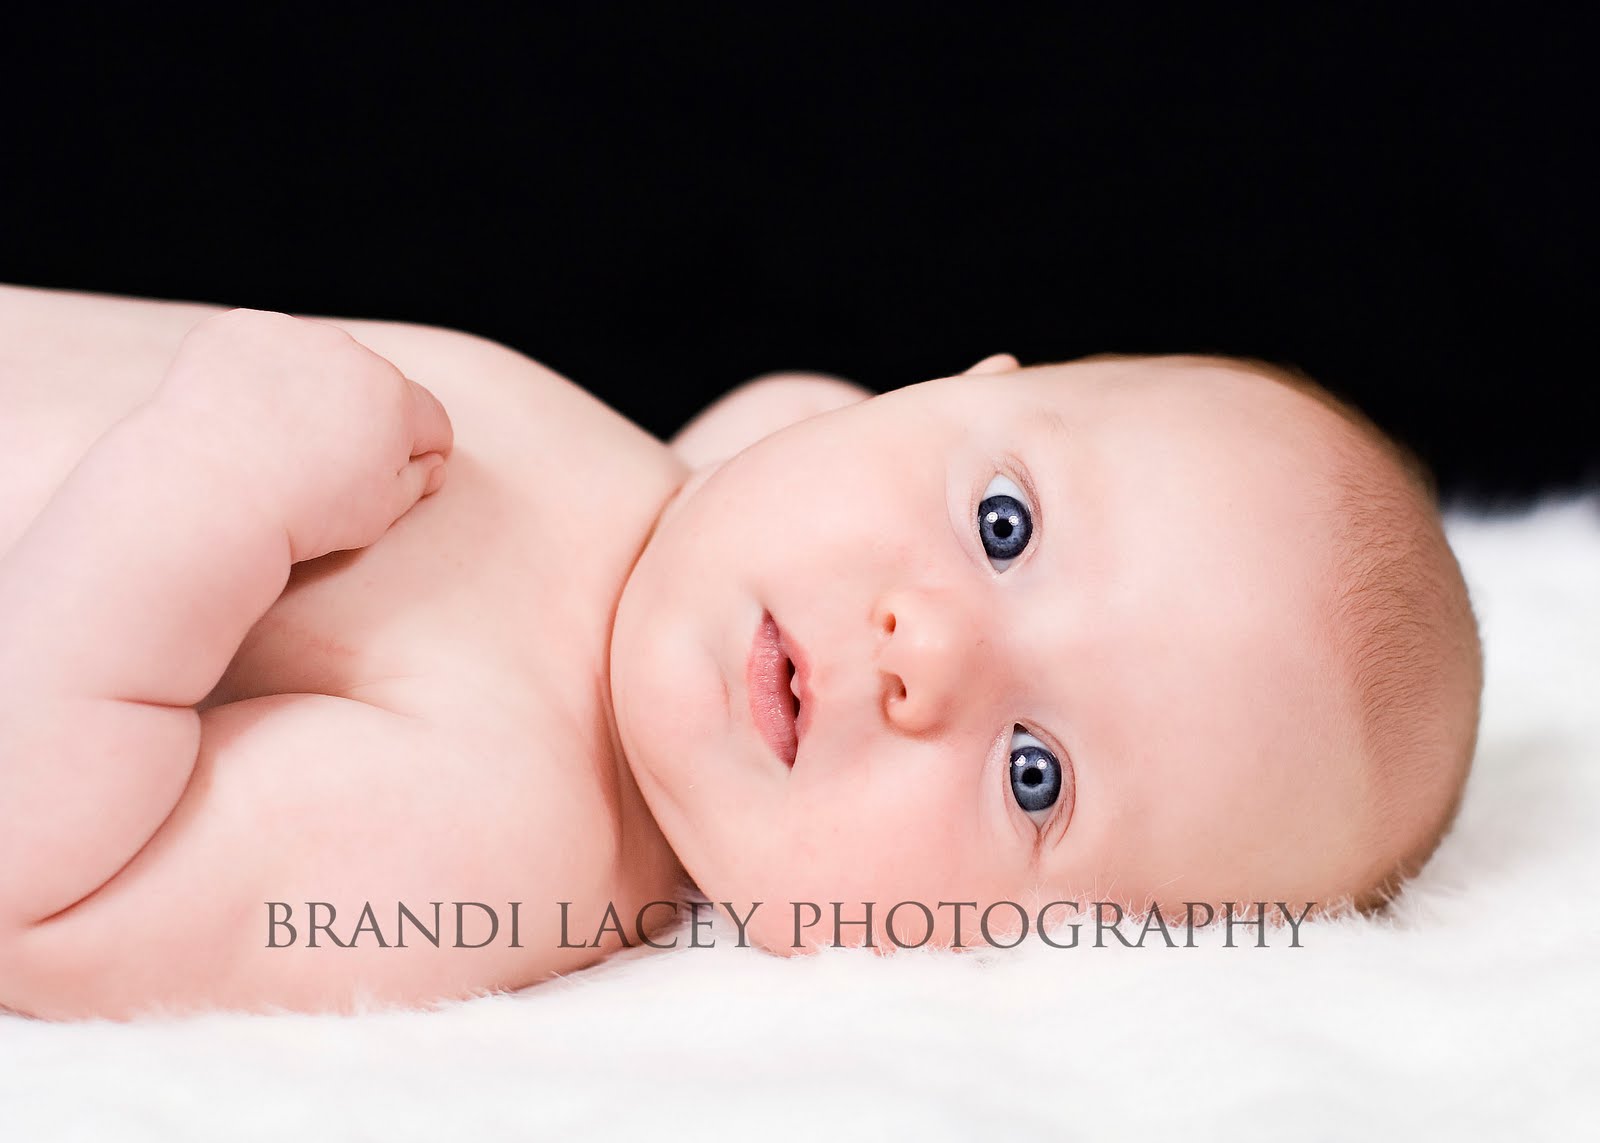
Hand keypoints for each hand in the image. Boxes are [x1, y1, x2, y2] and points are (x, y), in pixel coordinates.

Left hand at [149, 309, 454, 562]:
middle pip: (371, 383)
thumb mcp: (379, 514)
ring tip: (273, 438)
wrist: (208, 497)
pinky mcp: (235, 329)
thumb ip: (415, 482)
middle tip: (321, 462)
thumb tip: (432, 463)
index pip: (429, 417)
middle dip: (361, 414)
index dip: (421, 450)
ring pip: (314, 360)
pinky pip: (258, 346)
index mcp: (396, 398)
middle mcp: (350, 353)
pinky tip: (237, 415)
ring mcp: (291, 335)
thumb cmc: (300, 515)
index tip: (396, 471)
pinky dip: (253, 372)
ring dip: (308, 387)